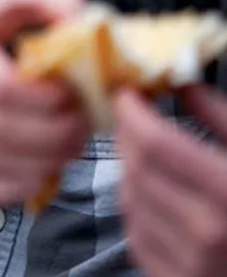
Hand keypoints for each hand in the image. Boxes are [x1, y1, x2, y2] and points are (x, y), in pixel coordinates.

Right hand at [0, 0, 90, 202]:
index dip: (50, 101)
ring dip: (39, 164)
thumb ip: (56, 0)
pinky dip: (6, 188)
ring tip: (66, 148)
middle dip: (54, 136)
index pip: (2, 86)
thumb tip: (92, 36)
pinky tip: (35, 173)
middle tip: (83, 128)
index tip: (76, 95)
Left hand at [116, 86, 226, 276]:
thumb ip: (222, 119)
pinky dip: (138, 206)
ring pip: (129, 196)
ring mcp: (187, 262)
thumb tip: (184, 84)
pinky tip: (158, 196)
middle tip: (130, 117)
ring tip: (150, 158)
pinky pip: (133, 230)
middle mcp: (207, 230)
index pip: (157, 142)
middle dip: (127, 134)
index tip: (127, 93)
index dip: (133, 112)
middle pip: (136, 166)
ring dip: (130, 169)